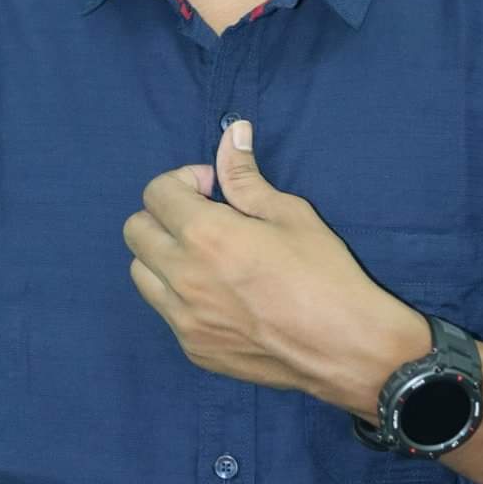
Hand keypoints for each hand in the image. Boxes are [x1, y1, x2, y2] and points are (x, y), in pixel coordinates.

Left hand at [122, 120, 424, 406]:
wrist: (346, 347)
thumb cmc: (324, 273)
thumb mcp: (289, 212)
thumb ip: (245, 176)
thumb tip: (232, 133)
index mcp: (205, 236)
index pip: (156, 193)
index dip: (183, 180)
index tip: (213, 187)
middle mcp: (183, 279)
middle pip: (135, 231)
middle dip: (164, 213)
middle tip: (206, 216)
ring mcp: (184, 320)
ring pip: (141, 273)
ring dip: (164, 253)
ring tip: (206, 254)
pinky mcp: (194, 350)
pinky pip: (165, 310)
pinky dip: (178, 292)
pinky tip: (219, 291)